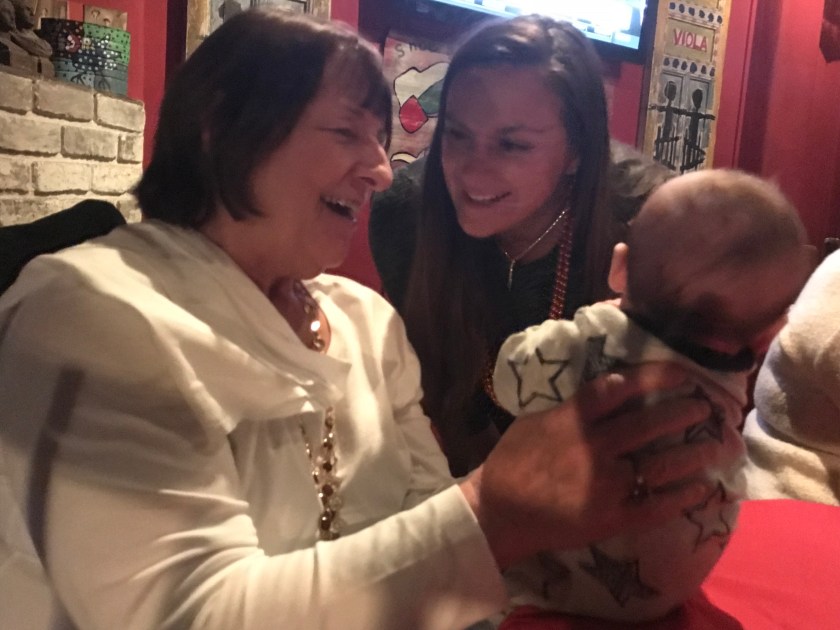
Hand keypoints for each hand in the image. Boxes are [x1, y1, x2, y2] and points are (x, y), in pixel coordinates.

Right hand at [459, 362, 739, 567]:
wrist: (497, 512)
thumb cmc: (513, 461)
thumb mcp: (535, 420)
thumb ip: (574, 405)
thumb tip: (614, 384)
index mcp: (574, 418)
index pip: (622, 386)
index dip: (657, 376)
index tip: (683, 372)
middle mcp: (595, 446)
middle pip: (652, 422)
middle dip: (687, 411)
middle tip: (708, 408)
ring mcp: (606, 483)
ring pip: (663, 462)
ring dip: (696, 451)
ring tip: (719, 444)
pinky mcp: (613, 516)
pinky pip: (657, 505)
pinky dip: (684, 496)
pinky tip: (705, 489)